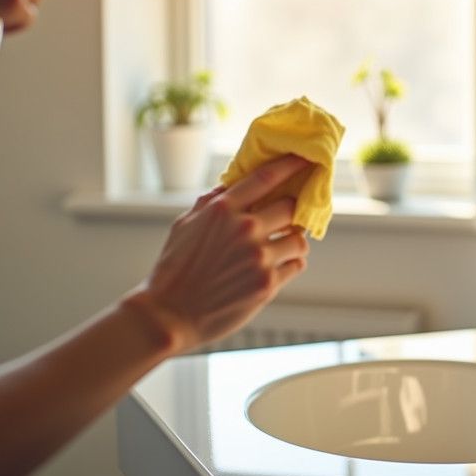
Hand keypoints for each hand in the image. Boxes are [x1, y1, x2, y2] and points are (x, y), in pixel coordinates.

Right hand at [129, 155, 313, 353]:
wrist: (169, 315)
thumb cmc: (175, 268)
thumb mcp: (187, 224)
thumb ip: (214, 200)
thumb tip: (237, 179)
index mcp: (223, 209)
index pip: (267, 178)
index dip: (291, 165)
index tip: (306, 160)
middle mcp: (244, 229)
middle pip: (290, 206)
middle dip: (291, 212)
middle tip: (285, 219)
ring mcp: (259, 257)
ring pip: (299, 239)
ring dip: (292, 242)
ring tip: (279, 248)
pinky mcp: (268, 284)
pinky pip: (297, 264)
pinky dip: (290, 264)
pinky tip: (275, 267)